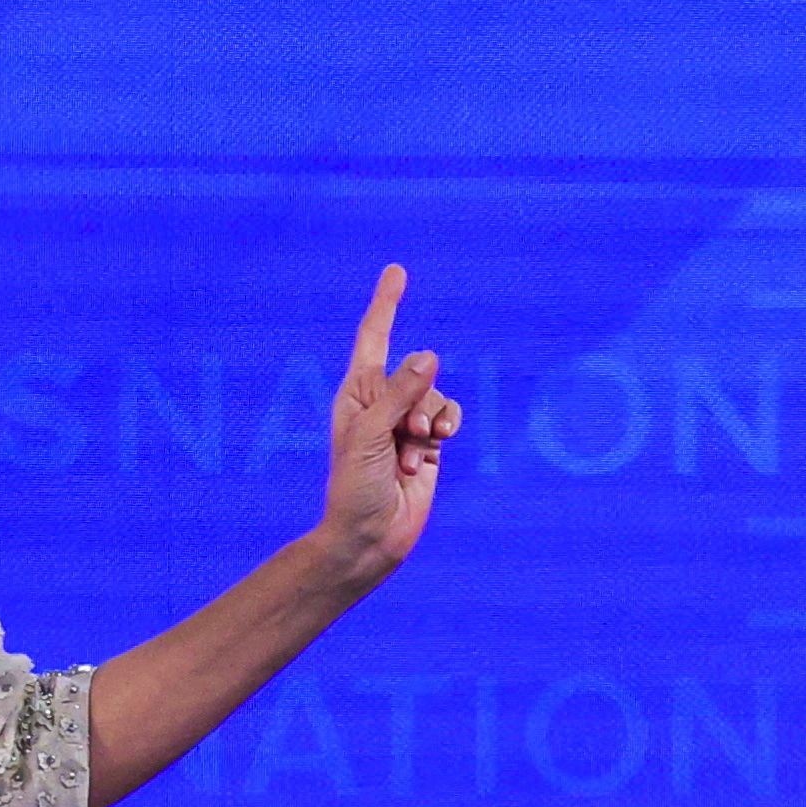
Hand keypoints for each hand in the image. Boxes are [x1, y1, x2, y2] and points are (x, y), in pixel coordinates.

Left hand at [316, 263, 460, 586]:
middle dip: (420, 401)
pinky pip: (450, 417)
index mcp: (356, 393)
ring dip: (432, 426)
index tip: (398, 271)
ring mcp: (406, 423)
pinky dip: (447, 431)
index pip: (374, 338)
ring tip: (413, 458)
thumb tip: (428, 356)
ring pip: (437, 397)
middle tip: (407, 437)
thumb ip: (400, 393)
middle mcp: (381, 403)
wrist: (370, 535)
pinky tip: (434, 453)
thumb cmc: (355, 486)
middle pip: (417, 373)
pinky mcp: (429, 444)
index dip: (387, 304)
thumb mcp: (370, 434)